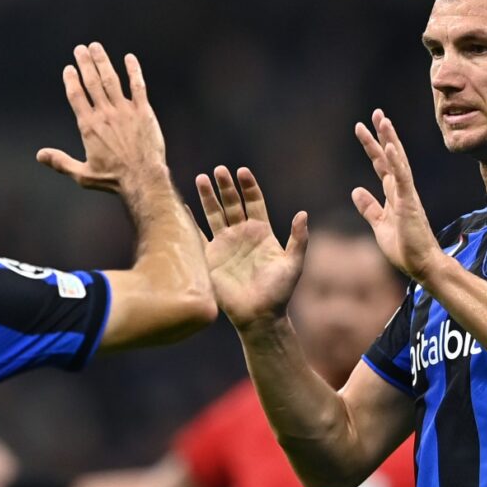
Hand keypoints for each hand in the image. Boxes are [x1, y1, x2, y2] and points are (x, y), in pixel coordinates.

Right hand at [38, 42, 166, 192]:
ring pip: (111, 79)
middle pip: (92, 82)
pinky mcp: (143, 111)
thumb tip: (39, 155)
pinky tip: (129, 58)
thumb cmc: (113, 179)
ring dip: (103, 61)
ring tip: (96, 47)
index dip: (71, 80)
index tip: (69, 68)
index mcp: (89, 126)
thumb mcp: (82, 175)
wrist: (143, 178)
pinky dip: (133, 70)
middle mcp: (105, 114)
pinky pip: (138, 86)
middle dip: (85, 63)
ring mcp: (125, 110)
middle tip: (80, 48)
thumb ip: (61, 162)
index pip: (76, 96)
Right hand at [196, 166, 307, 329]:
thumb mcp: (293, 264)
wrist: (258, 315)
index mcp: (262, 233)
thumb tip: (304, 214)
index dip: (248, 186)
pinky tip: (183, 207)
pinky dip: (190, 222)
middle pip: (232, 203)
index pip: (254, 202)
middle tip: (219, 170)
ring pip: (214, 214)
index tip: (242, 171)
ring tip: (201, 178)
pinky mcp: (210, 257)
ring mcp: (224, 245)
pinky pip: (198, 235)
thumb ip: (299, 239)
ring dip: (208, 197)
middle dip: (226, 186)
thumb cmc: (279, 292)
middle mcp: (242, 235)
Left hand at [351, 109, 442, 281]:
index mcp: (394, 194)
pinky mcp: (410, 204)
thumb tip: (356, 190)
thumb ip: (369, 207)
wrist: (422, 266)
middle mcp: (402, 190)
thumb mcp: (379, 224)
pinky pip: (402, 179)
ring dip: (390, 141)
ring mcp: (407, 195)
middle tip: (376, 113)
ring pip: (398, 162)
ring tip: (383, 120)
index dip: (372, 146)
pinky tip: (388, 147)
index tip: (362, 128)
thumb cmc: (405, 247)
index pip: (381, 165)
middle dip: (383, 135)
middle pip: (390, 157)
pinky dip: (395, 162)